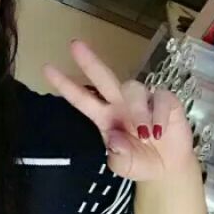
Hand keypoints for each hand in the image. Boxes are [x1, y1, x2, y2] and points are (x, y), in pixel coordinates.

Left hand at [42, 39, 194, 181]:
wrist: (167, 168)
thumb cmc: (139, 162)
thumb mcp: (124, 165)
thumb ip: (118, 156)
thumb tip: (116, 139)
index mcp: (103, 116)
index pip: (80, 98)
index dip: (64, 84)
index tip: (46, 68)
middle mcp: (119, 103)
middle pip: (102, 77)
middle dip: (89, 61)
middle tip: (74, 45)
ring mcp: (141, 99)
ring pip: (132, 88)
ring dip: (137, 110)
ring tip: (145, 134)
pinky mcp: (164, 100)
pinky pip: (159, 98)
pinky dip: (157, 115)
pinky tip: (158, 131)